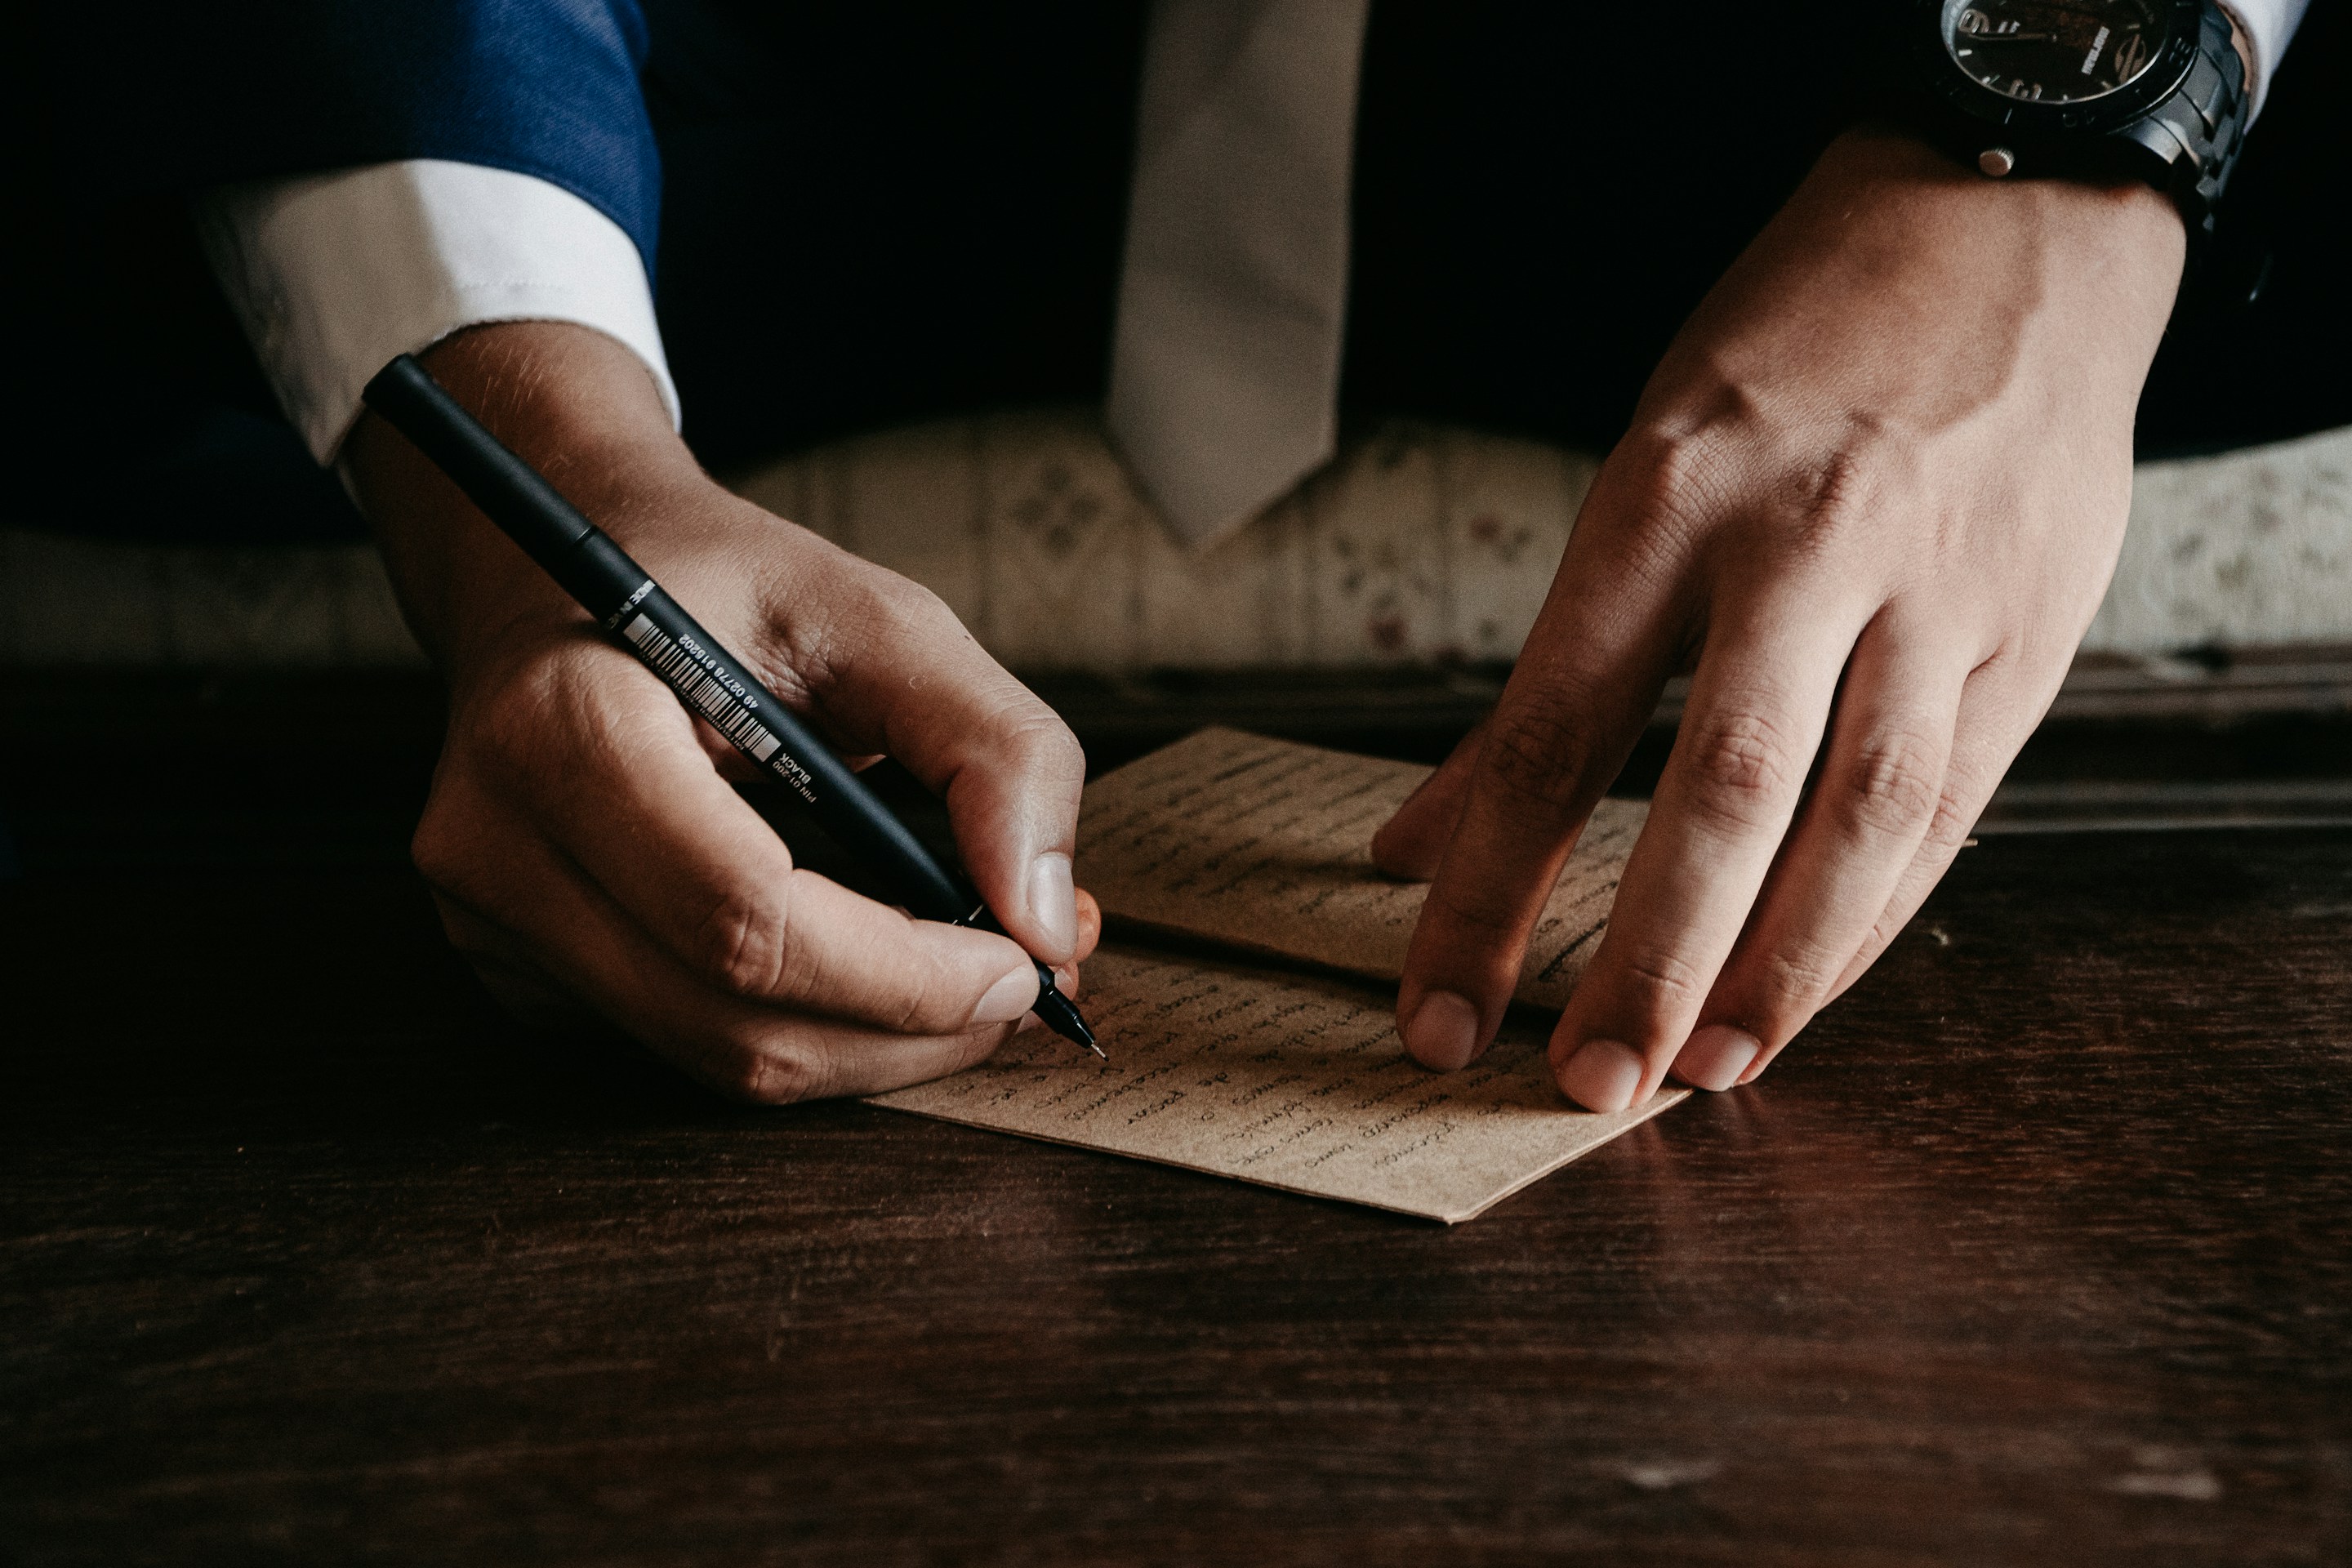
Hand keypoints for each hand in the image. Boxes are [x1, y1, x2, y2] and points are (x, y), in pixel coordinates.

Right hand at [348, 322, 1097, 1100]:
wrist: (558, 575)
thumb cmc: (719, 583)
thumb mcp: (878, 614)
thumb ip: (993, 748)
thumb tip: (1047, 920)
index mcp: (565, 729)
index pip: (747, 919)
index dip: (906, 975)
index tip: (1027, 963)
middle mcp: (499, 843)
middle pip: (737, 1018)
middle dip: (912, 1027)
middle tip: (1032, 977)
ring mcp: (495, 920)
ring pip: (722, 1061)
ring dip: (877, 1044)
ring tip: (977, 969)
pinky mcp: (523, 966)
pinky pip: (695, 1043)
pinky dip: (815, 1027)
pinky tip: (882, 966)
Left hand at [1377, 129, 2184, 1108]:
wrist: (2007, 226)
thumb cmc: (1789, 351)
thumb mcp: (1637, 464)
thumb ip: (1546, 671)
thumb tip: (1421, 846)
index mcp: (1668, 496)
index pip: (1551, 734)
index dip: (1488, 896)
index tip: (1438, 1015)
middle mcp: (1807, 544)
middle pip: (1718, 793)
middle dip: (1645, 961)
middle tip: (1584, 1086)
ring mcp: (1937, 591)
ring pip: (1858, 821)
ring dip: (1777, 969)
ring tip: (1703, 1072)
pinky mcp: (2032, 630)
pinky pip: (1949, 809)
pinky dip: (1873, 917)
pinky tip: (1808, 987)